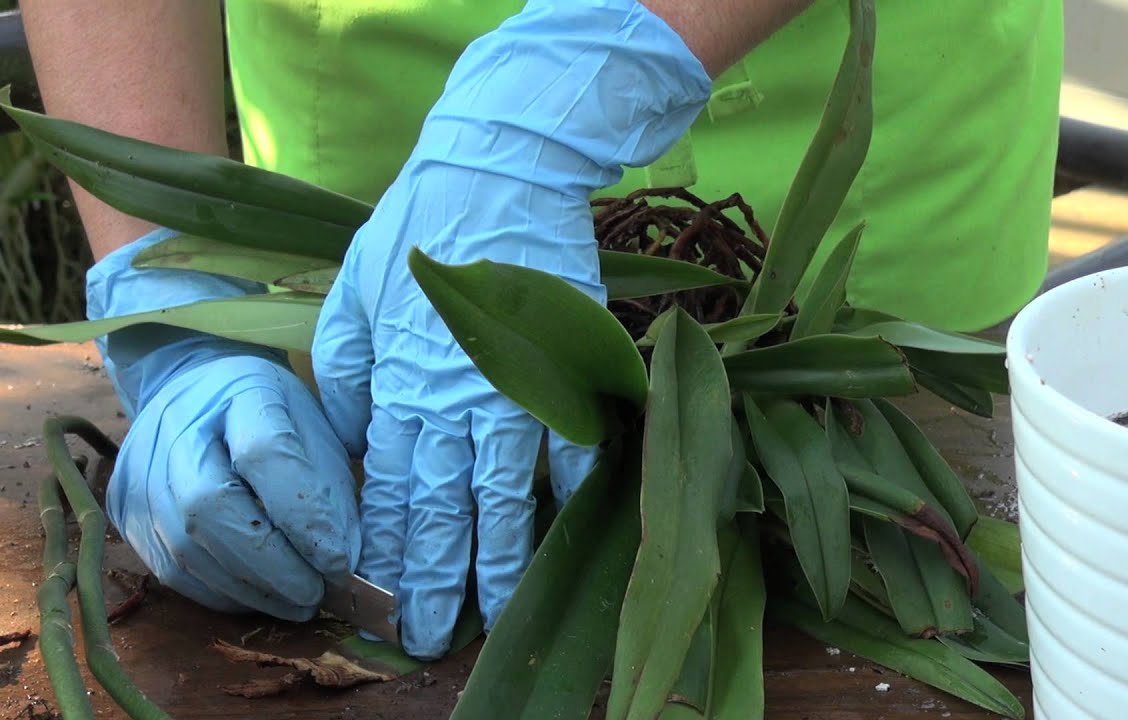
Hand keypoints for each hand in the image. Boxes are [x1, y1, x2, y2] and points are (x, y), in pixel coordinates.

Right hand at [88, 229, 360, 620]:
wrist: (197, 390)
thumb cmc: (271, 413)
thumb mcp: (315, 427)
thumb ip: (332, 487)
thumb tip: (343, 560)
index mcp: (239, 391)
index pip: (265, 453)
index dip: (304, 516)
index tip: (339, 561)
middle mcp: (176, 426)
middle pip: (211, 506)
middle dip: (273, 564)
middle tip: (316, 594)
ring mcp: (141, 470)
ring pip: (186, 546)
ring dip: (250, 587)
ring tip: (297, 602)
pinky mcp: (124, 510)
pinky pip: (169, 569)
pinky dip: (220, 593)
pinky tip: (258, 597)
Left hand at [310, 0, 710, 657]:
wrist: (498, 167)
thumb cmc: (420, 224)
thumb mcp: (354, 287)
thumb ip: (349, 368)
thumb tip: (354, 434)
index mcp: (399, 383)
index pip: (390, 488)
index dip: (388, 550)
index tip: (383, 599)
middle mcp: (454, 400)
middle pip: (443, 508)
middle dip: (436, 576)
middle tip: (433, 634)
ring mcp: (513, 387)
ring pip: (503, 493)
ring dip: (498, 556)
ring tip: (493, 609)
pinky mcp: (564, 365)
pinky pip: (569, 439)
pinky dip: (570, 488)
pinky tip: (568, 530)